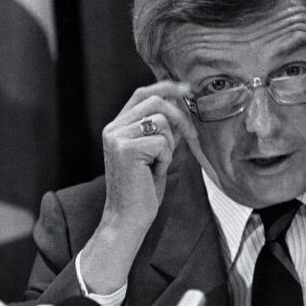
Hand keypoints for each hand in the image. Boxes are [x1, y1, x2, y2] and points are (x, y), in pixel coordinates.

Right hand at [101, 81, 196, 225]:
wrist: (128, 218)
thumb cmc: (143, 189)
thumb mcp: (155, 153)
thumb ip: (163, 130)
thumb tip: (181, 108)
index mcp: (117, 127)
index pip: (142, 94)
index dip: (167, 88)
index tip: (188, 90)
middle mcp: (113, 128)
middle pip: (154, 102)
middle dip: (180, 116)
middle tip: (193, 136)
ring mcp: (117, 137)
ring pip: (161, 122)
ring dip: (170, 145)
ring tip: (159, 165)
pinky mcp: (126, 149)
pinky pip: (162, 142)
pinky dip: (166, 158)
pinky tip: (154, 173)